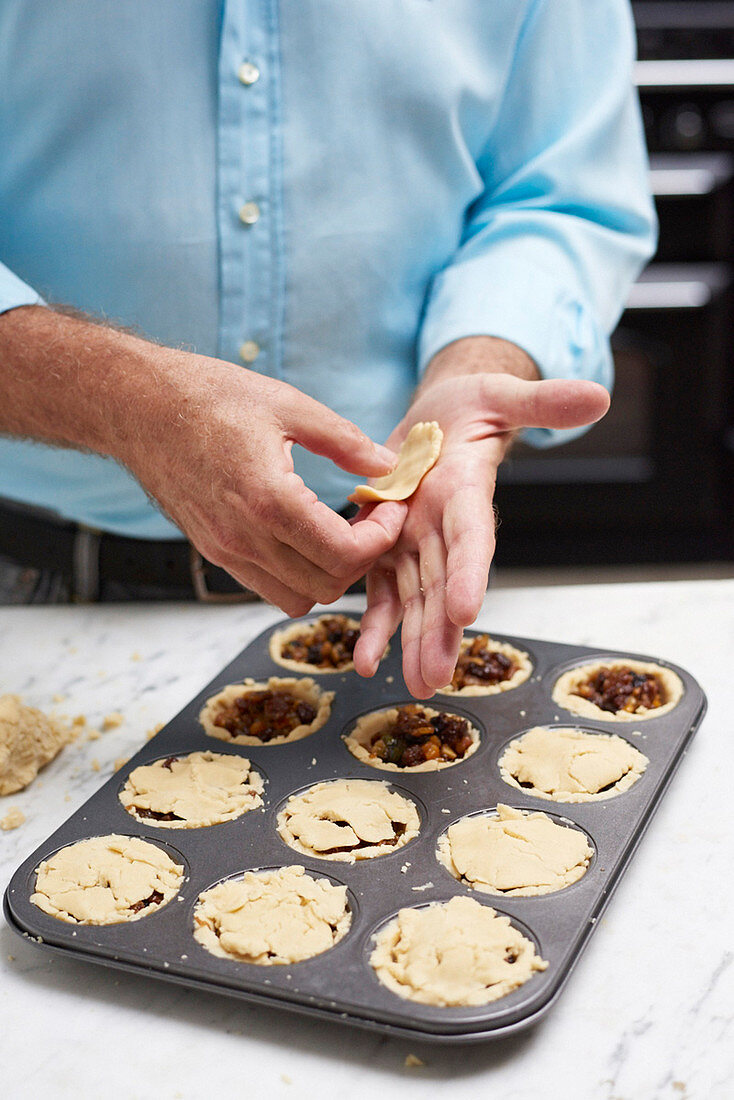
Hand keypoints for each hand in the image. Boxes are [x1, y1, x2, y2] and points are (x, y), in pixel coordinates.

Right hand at [125, 352, 406, 615]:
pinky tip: (307, 534)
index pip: (346, 555)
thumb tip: (389, 464)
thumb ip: (345, 441)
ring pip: (299, 598)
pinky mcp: (213, 552)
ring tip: (342, 530)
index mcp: (270, 500)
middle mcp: (245, 537)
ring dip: (331, 573)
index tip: (391, 508)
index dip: (383, 538)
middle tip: (374, 519)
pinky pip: (268, 587)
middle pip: (329, 586)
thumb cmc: (209, 397)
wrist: (137, 407)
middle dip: (364, 558)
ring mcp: (226, 551)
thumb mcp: (288, 405)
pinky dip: (298, 574)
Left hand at [352, 372, 608, 695]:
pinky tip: (364, 659)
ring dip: (410, 641)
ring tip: (414, 685)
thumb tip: (598, 398)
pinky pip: (378, 586)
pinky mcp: (386, 543)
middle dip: (439, 632)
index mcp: (467, 492)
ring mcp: (414, 539)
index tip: (467, 611)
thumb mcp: (502, 394)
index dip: (472, 573)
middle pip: (443, 584)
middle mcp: (442, 527)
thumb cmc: (472, 404)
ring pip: (413, 597)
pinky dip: (373, 621)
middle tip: (433, 678)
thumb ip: (542, 402)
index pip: (473, 538)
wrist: (439, 418)